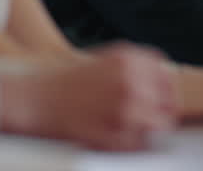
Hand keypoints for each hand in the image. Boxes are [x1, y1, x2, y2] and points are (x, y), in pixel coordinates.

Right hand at [0, 43, 176, 150]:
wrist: (34, 99)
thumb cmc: (63, 82)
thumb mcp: (103, 61)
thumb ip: (133, 68)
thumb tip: (160, 85)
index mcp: (128, 58)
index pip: (166, 73)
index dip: (166, 88)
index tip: (161, 99)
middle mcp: (131, 79)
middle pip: (169, 101)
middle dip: (159, 111)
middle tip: (145, 119)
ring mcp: (125, 107)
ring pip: (158, 126)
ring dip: (147, 129)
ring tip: (125, 129)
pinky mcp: (116, 133)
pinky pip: (139, 145)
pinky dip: (130, 145)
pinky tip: (111, 137)